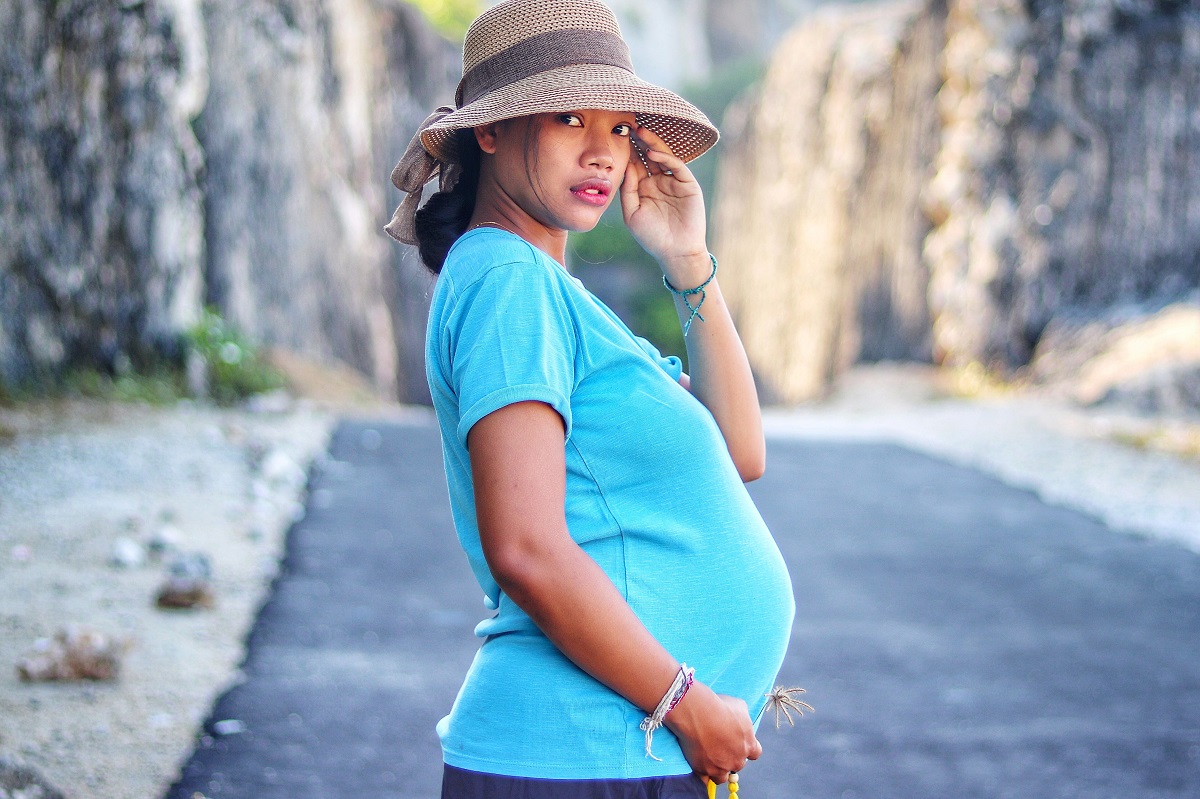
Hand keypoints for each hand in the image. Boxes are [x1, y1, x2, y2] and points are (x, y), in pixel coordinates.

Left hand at [619, 126, 709, 286]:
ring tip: (640, 131)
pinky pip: (677, 166)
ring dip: (652, 144)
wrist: (675, 252)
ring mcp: (674, 181)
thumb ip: (628, 189)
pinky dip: (666, 158)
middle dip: (639, 141)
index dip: (627, 151)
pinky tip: (654, 153)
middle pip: (648, 156)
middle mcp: (658, 181)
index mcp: (644, 188)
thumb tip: (625, 165)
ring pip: (663, 156)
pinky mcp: (688, 184)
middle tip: (628, 125)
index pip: (635, 164)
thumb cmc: (651, 236)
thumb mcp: (632, 213)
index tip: (616, 136)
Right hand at [664, 682, 761, 783]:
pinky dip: (703, 775)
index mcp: (749, 745)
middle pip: (737, 764)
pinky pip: (704, 780)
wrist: (698, 712)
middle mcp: (737, 760)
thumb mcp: (739, 707)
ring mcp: (720, 767)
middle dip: (731, 757)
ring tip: (710, 759)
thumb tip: (741, 720)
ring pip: (722, 777)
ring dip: (718, 770)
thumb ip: (744, 718)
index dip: (747, 749)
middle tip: (720, 746)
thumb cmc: (720, 706)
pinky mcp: (703, 769)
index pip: (755, 753)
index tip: (739, 743)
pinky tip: (700, 767)